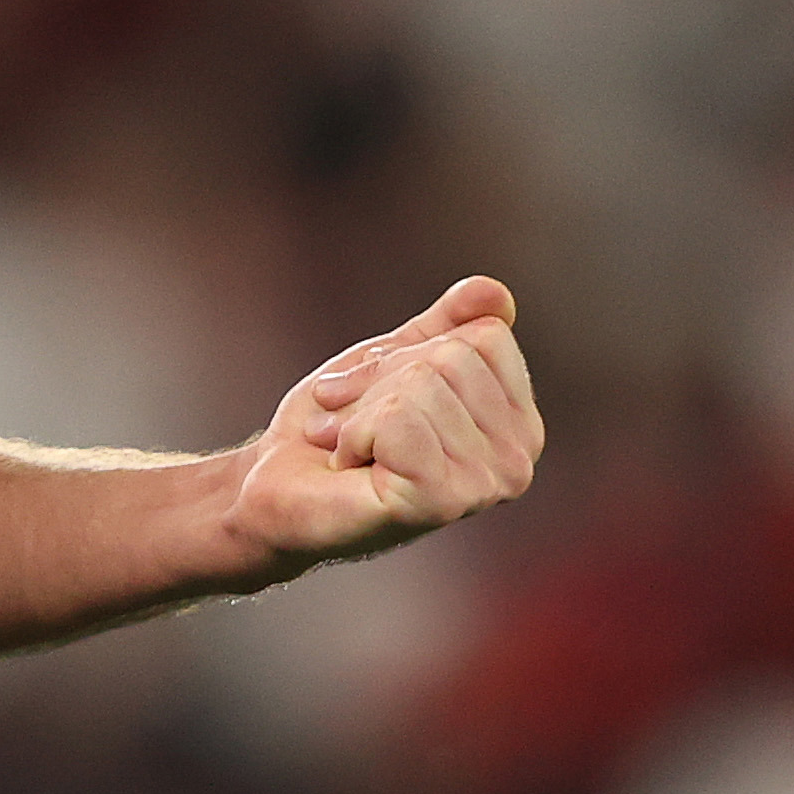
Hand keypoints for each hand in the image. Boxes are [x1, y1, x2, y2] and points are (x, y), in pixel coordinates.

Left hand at [225, 276, 540, 575]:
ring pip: (421, 384)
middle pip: (450, 358)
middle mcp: (515, 463)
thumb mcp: (394, 361)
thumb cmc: (338, 425)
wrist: (276, 486)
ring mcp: (480, 488)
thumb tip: (494, 291)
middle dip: (380, 378)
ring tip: (349, 446)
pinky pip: (396, 417)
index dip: (410, 351)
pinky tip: (350, 466)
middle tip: (352, 420)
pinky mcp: (437, 501)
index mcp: (517, 426)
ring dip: (360, 409)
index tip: (376, 391)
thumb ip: (446, 326)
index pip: (484, 336)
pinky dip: (352, 432)